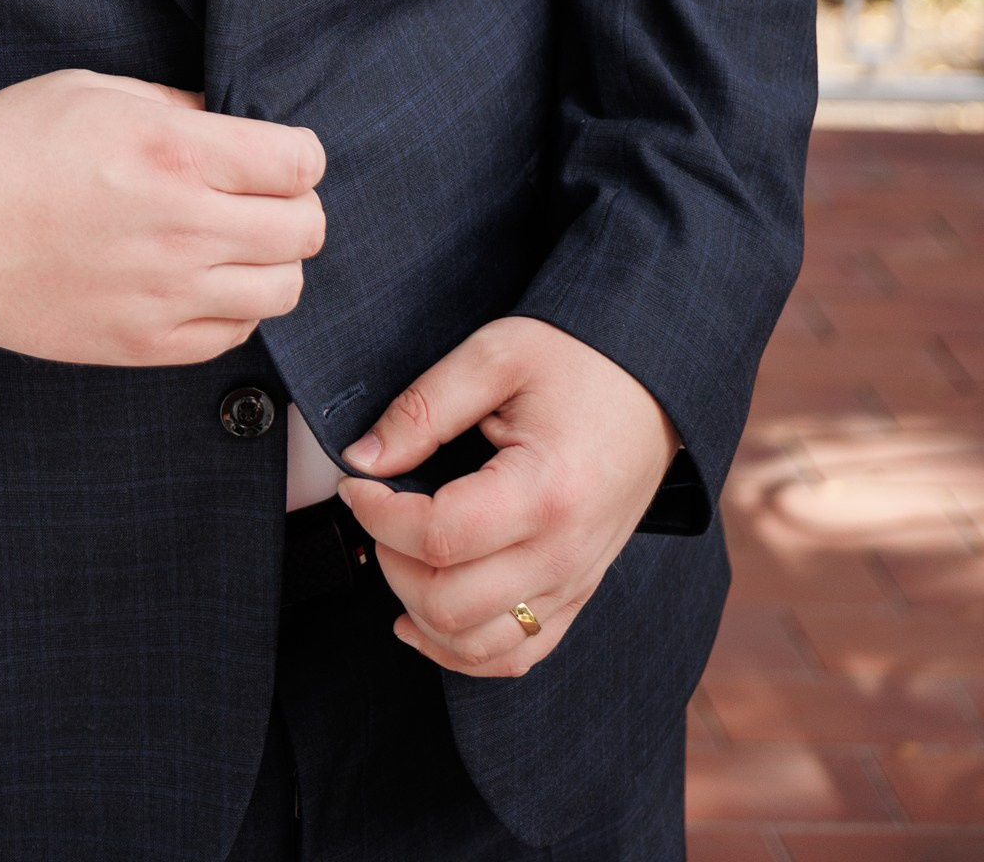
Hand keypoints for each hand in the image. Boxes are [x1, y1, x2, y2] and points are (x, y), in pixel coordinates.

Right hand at [0, 70, 325, 368]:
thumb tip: (231, 124)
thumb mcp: (95, 91)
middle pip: (305, 229)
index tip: (281, 154)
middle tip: (265, 198)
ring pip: (284, 290)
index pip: (299, 163)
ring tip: (238, 243)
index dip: (300, 154)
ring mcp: (165, 293)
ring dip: (274, 262)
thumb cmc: (7, 147)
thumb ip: (177, 107)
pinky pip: (233, 335)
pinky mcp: (143, 343)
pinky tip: (202, 281)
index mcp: (173, 151)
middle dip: (298, 207)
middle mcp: (182, 226)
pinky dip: (234, 308)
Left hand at [335, 318, 680, 676]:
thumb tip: (363, 457)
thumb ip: (424, 408)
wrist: (651, 384)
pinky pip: (516, 655)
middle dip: (391, 561)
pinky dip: (461, 651)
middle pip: (449, 604)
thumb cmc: (578, 361)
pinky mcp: (577, 593)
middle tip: (379, 510)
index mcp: (545, 492)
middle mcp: (563, 554)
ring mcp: (574, 582)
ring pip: (477, 645)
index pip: (437, 537)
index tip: (358, 481)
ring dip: (418, 612)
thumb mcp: (494, 355)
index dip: (378, 513)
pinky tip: (423, 620)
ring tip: (399, 554)